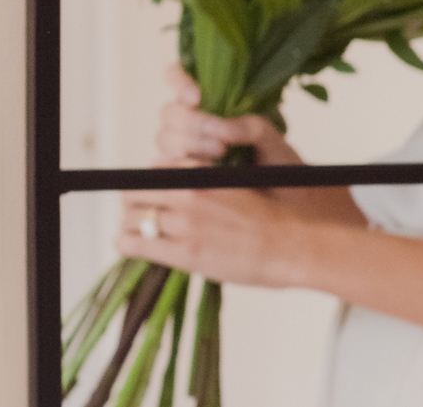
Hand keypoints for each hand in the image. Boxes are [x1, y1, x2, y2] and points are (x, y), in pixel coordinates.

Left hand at [113, 187, 333, 289]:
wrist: (297, 244)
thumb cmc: (276, 216)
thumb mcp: (240, 183)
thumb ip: (209, 184)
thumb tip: (187, 188)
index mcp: (204, 173)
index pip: (156, 170)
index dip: (150, 183)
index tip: (151, 194)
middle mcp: (190, 193)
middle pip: (136, 190)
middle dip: (133, 202)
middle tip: (135, 214)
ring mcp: (186, 223)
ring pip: (132, 217)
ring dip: (127, 224)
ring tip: (129, 233)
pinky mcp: (187, 252)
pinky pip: (138, 245)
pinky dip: (126, 244)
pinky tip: (125, 245)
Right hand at [155, 63, 299, 167]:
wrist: (281, 197)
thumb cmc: (277, 163)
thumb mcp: (274, 142)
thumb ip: (252, 129)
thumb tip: (223, 129)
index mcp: (208, 100)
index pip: (175, 76)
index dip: (179, 81)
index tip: (198, 98)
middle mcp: (189, 121)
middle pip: (169, 112)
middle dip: (192, 123)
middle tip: (220, 140)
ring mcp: (180, 147)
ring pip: (164, 138)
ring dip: (188, 145)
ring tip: (219, 155)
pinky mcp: (176, 173)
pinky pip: (164, 167)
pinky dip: (180, 167)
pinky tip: (203, 172)